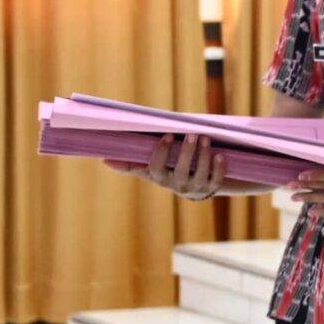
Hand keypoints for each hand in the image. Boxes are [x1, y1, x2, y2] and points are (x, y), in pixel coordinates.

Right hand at [106, 133, 225, 200]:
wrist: (203, 183)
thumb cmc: (172, 170)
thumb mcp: (154, 168)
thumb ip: (133, 164)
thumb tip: (103, 161)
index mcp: (160, 178)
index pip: (156, 169)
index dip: (161, 153)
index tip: (167, 135)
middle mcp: (177, 186)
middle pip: (180, 171)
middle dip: (186, 152)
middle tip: (191, 134)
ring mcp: (195, 188)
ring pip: (199, 175)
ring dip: (203, 156)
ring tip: (205, 138)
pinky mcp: (211, 189)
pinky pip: (215, 180)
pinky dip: (218, 168)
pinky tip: (219, 155)